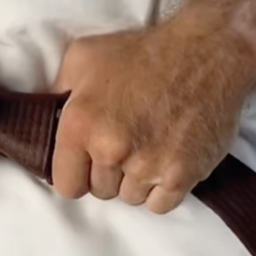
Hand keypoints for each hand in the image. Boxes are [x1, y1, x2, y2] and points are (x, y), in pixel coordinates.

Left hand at [50, 2, 255, 213]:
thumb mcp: (84, 56)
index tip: (87, 162)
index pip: (66, 185)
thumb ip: (59, 90)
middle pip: (100, 191)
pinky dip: (160, 190)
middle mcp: (111, 150)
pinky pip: (160, 205)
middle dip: (108, 172)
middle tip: (124, 145)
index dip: (76, 174)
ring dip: (135, 181)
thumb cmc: (143, 51)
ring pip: (130, 198)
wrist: (207, 50)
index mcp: (80, 124)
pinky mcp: (182, 174)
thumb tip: (48, 115)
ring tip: (146, 150)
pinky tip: (164, 164)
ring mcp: (148, 165)